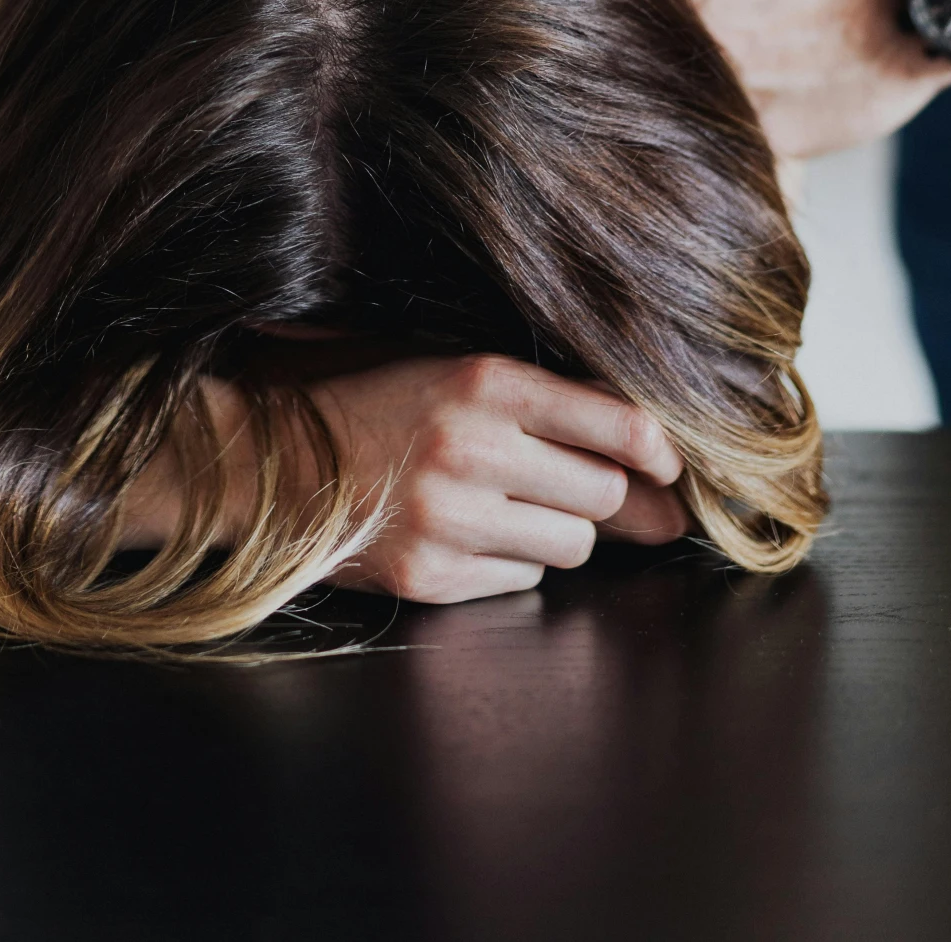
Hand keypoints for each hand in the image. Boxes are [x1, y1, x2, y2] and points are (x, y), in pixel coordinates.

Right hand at [310, 354, 687, 603]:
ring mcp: (451, 520)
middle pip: (604, 494)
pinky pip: (522, 581)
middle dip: (607, 496)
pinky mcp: (431, 577)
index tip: (669, 465)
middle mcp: (473, 450)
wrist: (281, 460)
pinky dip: (512, 563)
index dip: (660, 451)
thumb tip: (653, 456)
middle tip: (582, 487)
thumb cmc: (380, 404)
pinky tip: (472, 532)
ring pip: (572, 547)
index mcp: (486, 384)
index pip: (619, 425)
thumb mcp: (461, 371)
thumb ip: (553, 402)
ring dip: (561, 532)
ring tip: (514, 504)